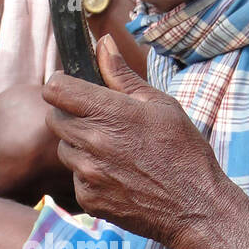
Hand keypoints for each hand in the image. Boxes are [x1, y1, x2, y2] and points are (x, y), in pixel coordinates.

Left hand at [43, 36, 225, 247]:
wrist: (195, 207)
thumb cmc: (183, 152)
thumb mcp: (161, 105)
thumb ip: (123, 74)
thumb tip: (104, 42)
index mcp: (109, 113)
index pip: (55, 90)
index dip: (60, 84)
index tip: (70, 86)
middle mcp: (92, 143)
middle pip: (53, 119)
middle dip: (70, 114)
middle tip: (99, 120)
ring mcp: (87, 174)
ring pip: (64, 149)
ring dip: (79, 145)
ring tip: (114, 151)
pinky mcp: (88, 199)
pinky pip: (75, 178)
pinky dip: (89, 174)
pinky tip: (117, 175)